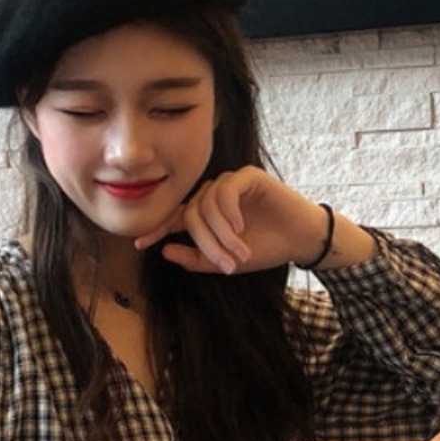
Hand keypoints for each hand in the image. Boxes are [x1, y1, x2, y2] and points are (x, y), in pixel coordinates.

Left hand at [134, 168, 374, 274]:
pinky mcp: (247, 176)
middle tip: (227, 264)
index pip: (175, 218)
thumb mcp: (225, 262)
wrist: (299, 239)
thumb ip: (195, 259)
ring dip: (222, 233)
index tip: (139, 244)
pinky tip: (240, 226)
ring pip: (207, 205)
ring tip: (240, 250)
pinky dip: (229, 211)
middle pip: (192, 215)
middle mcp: (213, 196)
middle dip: (207, 243)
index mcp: (205, 215)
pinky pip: (225, 190)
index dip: (156, 229)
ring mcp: (229, 184)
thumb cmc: (265, 249)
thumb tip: (165, 251)